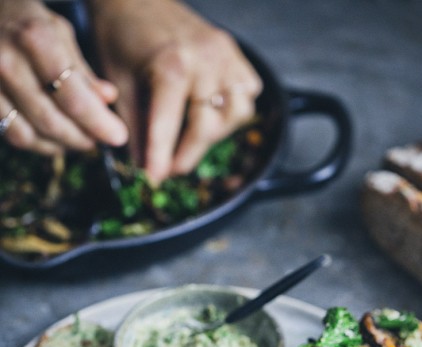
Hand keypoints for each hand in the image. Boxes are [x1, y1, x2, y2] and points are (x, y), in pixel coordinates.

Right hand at [0, 0, 127, 153]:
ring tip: (80, 139)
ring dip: (63, 145)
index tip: (118, 136)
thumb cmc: (29, 24)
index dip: (98, 123)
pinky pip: (16, 135)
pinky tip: (56, 139)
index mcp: (35, 40)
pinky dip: (41, 144)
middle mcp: (9, 63)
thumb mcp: (60, 34)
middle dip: (82, 138)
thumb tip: (109, 99)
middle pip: (53, 121)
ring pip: (33, 134)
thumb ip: (83, 71)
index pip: (73, 97)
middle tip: (99, 141)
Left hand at [89, 0, 262, 181]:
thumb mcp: (119, 84)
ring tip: (189, 142)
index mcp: (171, 62)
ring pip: (236, 113)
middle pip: (207, 125)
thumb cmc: (122, 38)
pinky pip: (247, 95)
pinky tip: (209, 116)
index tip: (155, 179)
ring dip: (213, 135)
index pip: (169, 122)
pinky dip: (232, 112)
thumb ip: (134, 127)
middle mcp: (206, 58)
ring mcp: (226, 55)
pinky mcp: (236, 55)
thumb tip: (143, 167)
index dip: (161, 156)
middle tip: (169, 168)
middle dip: (187, 153)